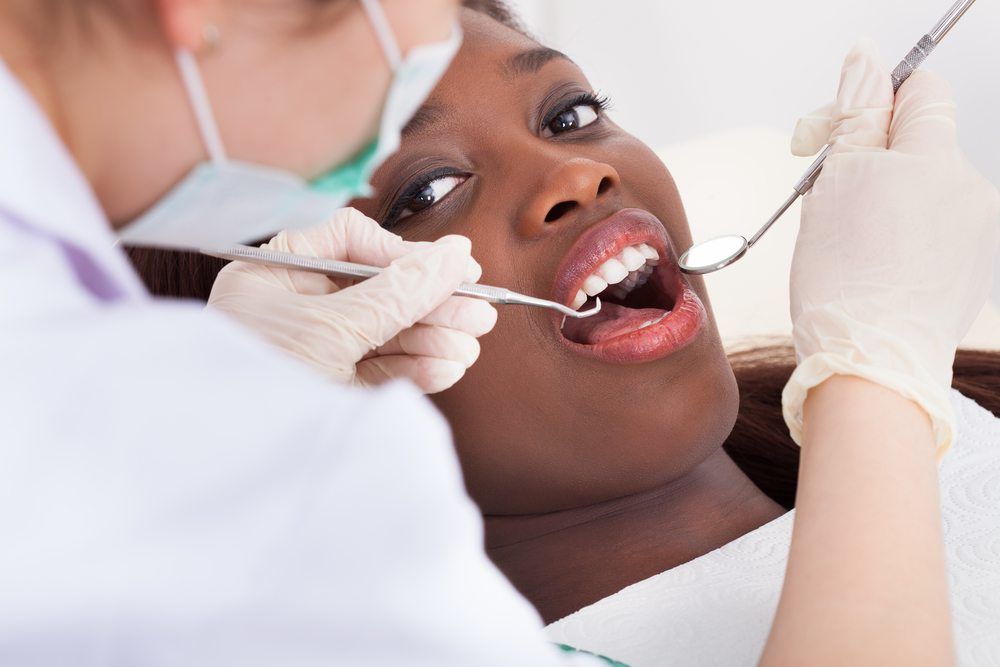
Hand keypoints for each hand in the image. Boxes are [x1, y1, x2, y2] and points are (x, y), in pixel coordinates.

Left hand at [207, 208, 497, 392]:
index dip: (405, 254)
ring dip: (431, 339)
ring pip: (384, 332)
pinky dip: (415, 369)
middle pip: (377, 289)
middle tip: (480, 315)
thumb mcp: (332, 329)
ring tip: (467, 349)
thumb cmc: (260, 386)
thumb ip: (398, 292)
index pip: (350, 241)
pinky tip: (445, 369)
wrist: (230, 475)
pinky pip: (380, 370)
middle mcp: (292, 308)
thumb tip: (455, 256)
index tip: (454, 271)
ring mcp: (312, 350)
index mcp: (273, 275)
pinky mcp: (330, 389)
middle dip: (430, 305)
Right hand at [782, 40, 999, 455]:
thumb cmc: (845, 282)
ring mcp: (975, 231)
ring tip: (844, 239)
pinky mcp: (969, 268)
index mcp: (936, 156)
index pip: (919, 89)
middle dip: (866, 155)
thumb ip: (855, 114)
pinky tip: (869, 264)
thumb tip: (865, 58)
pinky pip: (929, 230)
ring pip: (919, 189)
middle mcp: (970, 187)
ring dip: (880, 198)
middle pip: (916, 141)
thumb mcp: (835, 182)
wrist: (871, 366)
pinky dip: (898, 235)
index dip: (869, 101)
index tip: (835, 130)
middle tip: (820, 186)